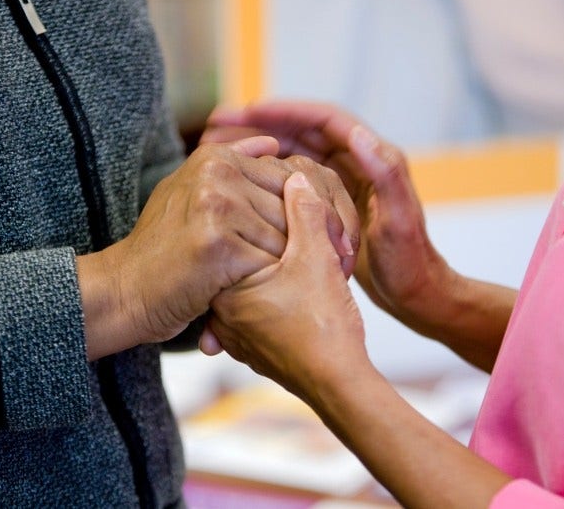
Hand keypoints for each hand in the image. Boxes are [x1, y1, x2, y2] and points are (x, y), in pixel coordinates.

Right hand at [79, 135, 358, 359]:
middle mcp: (216, 172)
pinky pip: (270, 262)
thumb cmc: (165, 250)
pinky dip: (271, 285)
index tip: (329, 243)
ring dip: (294, 265)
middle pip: (293, 205)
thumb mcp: (193, 195)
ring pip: (287, 234)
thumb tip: (272, 144)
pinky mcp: (216, 241)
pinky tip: (262, 300)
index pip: (291, 178)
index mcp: (217, 157)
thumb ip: (233, 166)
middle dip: (315, 239)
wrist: (125, 291)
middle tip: (331, 268)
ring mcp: (215, 203)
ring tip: (296, 288)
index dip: (312, 215)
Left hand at [201, 172, 368, 402]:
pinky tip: (297, 287)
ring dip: (272, 268)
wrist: (341, 384)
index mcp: (226, 289)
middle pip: (238, 260)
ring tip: (299, 260)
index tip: (278, 207)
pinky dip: (275, 293)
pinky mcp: (257, 347)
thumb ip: (304, 214)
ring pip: (249, 285)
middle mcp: (223, 315)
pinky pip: (258, 309)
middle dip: (265, 241)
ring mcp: (238, 336)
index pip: (230, 236)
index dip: (259, 214)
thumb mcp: (318, 258)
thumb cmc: (326, 327)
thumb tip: (296, 178)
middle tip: (288, 230)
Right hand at [203, 101, 454, 329]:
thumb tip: (358, 133)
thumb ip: (385, 174)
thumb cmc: (411, 262)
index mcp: (372, 157)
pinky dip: (267, 174)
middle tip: (217, 124)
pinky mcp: (330, 203)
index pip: (322, 119)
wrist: (417, 294)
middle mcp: (355, 162)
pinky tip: (240, 181)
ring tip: (218, 145)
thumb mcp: (399, 220)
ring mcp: (341, 182)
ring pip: (292, 153)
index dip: (283, 111)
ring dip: (259, 146)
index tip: (245, 110)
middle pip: (301, 131)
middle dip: (260, 124)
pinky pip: (293, 179)